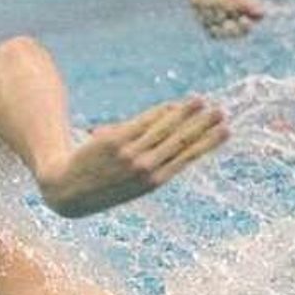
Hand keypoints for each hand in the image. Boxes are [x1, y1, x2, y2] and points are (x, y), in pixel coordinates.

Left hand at [39, 99, 227, 217]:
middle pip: (181, 142)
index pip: (187, 158)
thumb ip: (151, 165)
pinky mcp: (115, 141)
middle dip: (203, 126)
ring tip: (201, 102)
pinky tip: (173, 104)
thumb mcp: (130, 184)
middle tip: (221, 112)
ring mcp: (131, 155)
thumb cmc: (102, 187)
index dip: (208, 143)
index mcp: (153, 183)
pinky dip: (160, 113)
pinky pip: (143, 123)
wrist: (67, 192)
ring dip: (185, 114)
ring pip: (165, 130)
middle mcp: (145, 169)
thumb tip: (170, 143)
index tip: (226, 131)